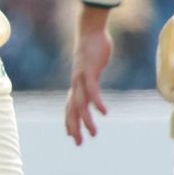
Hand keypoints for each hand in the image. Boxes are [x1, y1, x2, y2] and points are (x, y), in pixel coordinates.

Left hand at [63, 7, 112, 144]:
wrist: (90, 31)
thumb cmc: (92, 48)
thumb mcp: (91, 67)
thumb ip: (91, 78)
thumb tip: (92, 83)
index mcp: (76, 83)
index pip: (69, 107)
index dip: (69, 122)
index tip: (71, 136)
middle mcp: (76, 83)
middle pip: (72, 110)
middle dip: (74, 127)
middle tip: (79, 143)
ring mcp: (81, 78)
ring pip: (81, 104)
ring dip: (87, 120)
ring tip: (94, 134)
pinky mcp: (90, 72)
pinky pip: (92, 91)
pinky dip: (97, 103)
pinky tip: (104, 113)